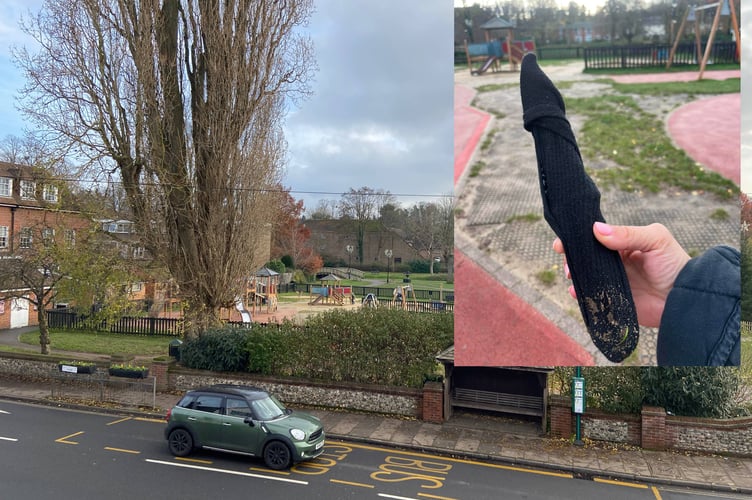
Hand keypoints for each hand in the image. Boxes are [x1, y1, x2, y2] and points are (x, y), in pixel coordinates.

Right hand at [554, 222, 690, 327]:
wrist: (686, 298)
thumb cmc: (674, 265)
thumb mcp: (655, 239)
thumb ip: (628, 233)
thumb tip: (596, 229)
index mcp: (622, 244)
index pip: (593, 237)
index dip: (576, 237)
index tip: (562, 242)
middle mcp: (614, 262)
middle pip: (584, 257)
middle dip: (571, 258)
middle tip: (567, 262)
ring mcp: (612, 282)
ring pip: (584, 276)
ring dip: (574, 275)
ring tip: (572, 275)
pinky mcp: (613, 301)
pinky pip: (591, 297)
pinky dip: (580, 294)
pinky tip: (577, 291)